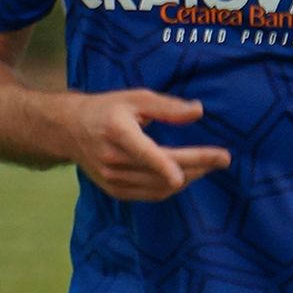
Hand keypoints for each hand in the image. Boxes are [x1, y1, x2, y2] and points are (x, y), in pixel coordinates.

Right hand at [66, 90, 230, 200]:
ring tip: (209, 165)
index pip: (146, 153)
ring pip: (159, 186)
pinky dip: (171, 187)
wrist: (70, 130)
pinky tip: (188, 175)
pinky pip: (150, 194)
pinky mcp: (114, 190)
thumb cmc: (108, 109)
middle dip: (197, 166)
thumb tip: (198, 111)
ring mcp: (111, 178)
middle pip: (161, 170)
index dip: (168, 165)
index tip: (194, 169)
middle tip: (223, 158)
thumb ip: (167, 106)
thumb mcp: (136, 98)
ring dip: (189, 177)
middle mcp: (112, 159)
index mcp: (117, 132)